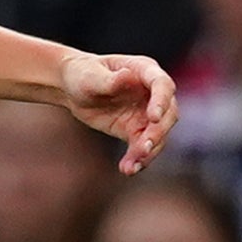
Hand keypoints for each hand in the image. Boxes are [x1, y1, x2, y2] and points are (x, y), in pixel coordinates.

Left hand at [60, 51, 178, 172]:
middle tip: (144, 148)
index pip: (162, 85)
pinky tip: (128, 170)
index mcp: (145, 71)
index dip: (162, 101)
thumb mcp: (91, 76)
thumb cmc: (83, 74)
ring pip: (158, 135)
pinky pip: (142, 146)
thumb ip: (110, 79)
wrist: (73, 89)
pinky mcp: (135, 130)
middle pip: (168, 114)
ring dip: (149, 152)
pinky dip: (137, 159)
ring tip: (132, 166)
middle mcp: (152, 93)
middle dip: (158, 133)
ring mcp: (146, 113)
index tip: (154, 118)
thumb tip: (127, 75)